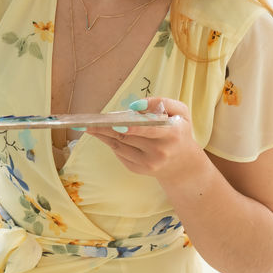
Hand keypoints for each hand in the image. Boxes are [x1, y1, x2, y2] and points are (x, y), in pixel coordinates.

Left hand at [83, 97, 203, 183]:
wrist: (184, 164)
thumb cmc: (179, 131)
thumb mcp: (181, 112)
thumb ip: (161, 102)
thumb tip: (135, 106)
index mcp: (172, 134)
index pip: (149, 130)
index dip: (133, 128)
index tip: (117, 124)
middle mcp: (160, 152)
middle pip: (128, 138)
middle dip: (107, 129)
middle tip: (89, 122)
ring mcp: (149, 164)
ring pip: (120, 146)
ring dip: (103, 135)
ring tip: (89, 126)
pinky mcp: (139, 170)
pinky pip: (120, 154)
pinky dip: (110, 143)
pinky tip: (101, 134)